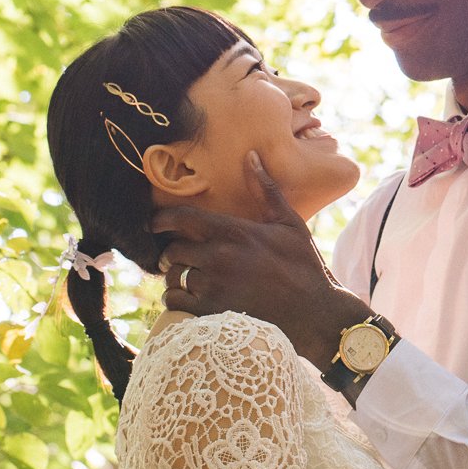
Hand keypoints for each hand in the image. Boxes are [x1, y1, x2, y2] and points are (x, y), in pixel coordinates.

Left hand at [152, 151, 366, 365]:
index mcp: (234, 231)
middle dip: (171, 252)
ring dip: (175, 276)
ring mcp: (213, 286)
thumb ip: (266, 190)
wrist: (314, 312)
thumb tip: (251, 156)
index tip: (153, 223)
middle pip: (173, 250)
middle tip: (177, 256)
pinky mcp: (211, 311)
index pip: (182, 218)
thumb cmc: (304, 265)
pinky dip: (175, 298)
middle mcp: (218, 256)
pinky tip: (187, 298)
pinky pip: (175, 301)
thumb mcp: (290, 223)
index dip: (161, 219)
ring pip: (173, 277)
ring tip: (185, 278)